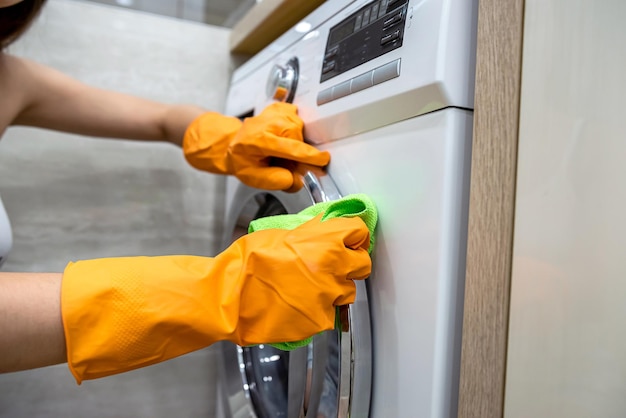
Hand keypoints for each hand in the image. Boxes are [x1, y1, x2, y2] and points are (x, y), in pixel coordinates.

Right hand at [61, 215, 369, 382]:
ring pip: (347, 291)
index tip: (348, 239)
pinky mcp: (320, 321)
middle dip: (351, 262)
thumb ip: (307, 233)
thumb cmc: (247, 263)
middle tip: (333, 264)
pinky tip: (299, 305)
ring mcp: (329, 297)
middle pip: (363, 264)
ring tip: (310, 288)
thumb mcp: (278, 235)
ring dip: (334, 288)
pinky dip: (318, 310)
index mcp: (325, 242)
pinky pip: (329, 313)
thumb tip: (321, 229)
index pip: (360, 232)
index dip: (353, 235)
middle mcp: (334, 269)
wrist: (229, 298)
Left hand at [183, 102, 329, 190]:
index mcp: (259, 140)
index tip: (323, 160)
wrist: (231, 143)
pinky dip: (295, 128)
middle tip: (286, 163)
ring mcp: (273, 113)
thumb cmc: (243, 160)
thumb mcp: (254, 178)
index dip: (310, 156)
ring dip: (296, 142)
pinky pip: (296, 117)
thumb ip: (276, 180)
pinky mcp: (279, 108)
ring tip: (281, 150)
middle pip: (298, 138)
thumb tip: (297, 180)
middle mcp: (267, 123)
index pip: (291, 148)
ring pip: (299, 128)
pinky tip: (284, 135)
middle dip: (298, 154)